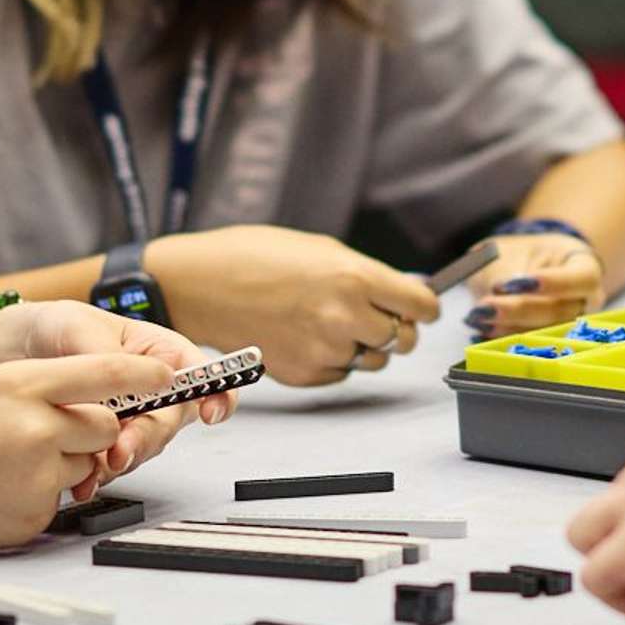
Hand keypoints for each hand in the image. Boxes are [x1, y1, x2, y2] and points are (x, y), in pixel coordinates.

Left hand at [0, 299, 234, 485]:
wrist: (8, 354)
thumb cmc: (53, 328)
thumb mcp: (77, 326)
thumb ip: (107, 359)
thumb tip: (131, 387)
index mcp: (158, 354)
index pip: (203, 376)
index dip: (217, 395)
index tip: (209, 413)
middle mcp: (151, 391)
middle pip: (170, 422)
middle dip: (147, 438)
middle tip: (121, 449)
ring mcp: (128, 421)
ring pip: (142, 449)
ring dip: (121, 460)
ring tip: (95, 465)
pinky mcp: (101, 445)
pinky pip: (111, 468)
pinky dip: (97, 477)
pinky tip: (82, 480)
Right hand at [0, 348, 174, 555]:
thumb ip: (39, 390)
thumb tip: (98, 401)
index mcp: (18, 383)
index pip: (105, 371)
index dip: (144, 374)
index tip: (168, 375)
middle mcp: (36, 425)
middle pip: (106, 423)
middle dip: (90, 430)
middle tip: (43, 436)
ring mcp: (37, 473)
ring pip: (85, 463)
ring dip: (62, 464)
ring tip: (3, 467)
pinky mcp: (34, 515)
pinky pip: (60, 499)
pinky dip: (37, 497)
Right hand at [144, 225, 436, 385]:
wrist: (201, 286)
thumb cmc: (255, 257)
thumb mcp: (321, 250)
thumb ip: (365, 275)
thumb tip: (402, 294)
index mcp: (355, 278)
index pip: (422, 306)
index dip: (423, 306)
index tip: (420, 306)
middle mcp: (346, 318)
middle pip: (403, 338)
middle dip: (396, 327)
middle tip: (377, 315)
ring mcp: (325, 351)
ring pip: (374, 360)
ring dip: (363, 345)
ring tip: (329, 322)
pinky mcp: (306, 375)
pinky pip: (340, 372)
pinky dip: (333, 358)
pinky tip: (306, 335)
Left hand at [465, 236, 605, 338]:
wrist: (521, 270)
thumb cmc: (522, 254)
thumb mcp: (511, 251)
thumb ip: (507, 268)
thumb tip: (502, 291)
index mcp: (585, 269)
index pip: (581, 279)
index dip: (554, 283)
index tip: (519, 282)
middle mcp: (584, 303)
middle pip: (559, 312)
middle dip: (519, 310)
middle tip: (486, 307)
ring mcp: (569, 328)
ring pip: (543, 334)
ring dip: (508, 328)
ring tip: (478, 318)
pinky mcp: (548, 344)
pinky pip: (528, 347)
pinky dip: (503, 339)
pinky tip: (482, 331)